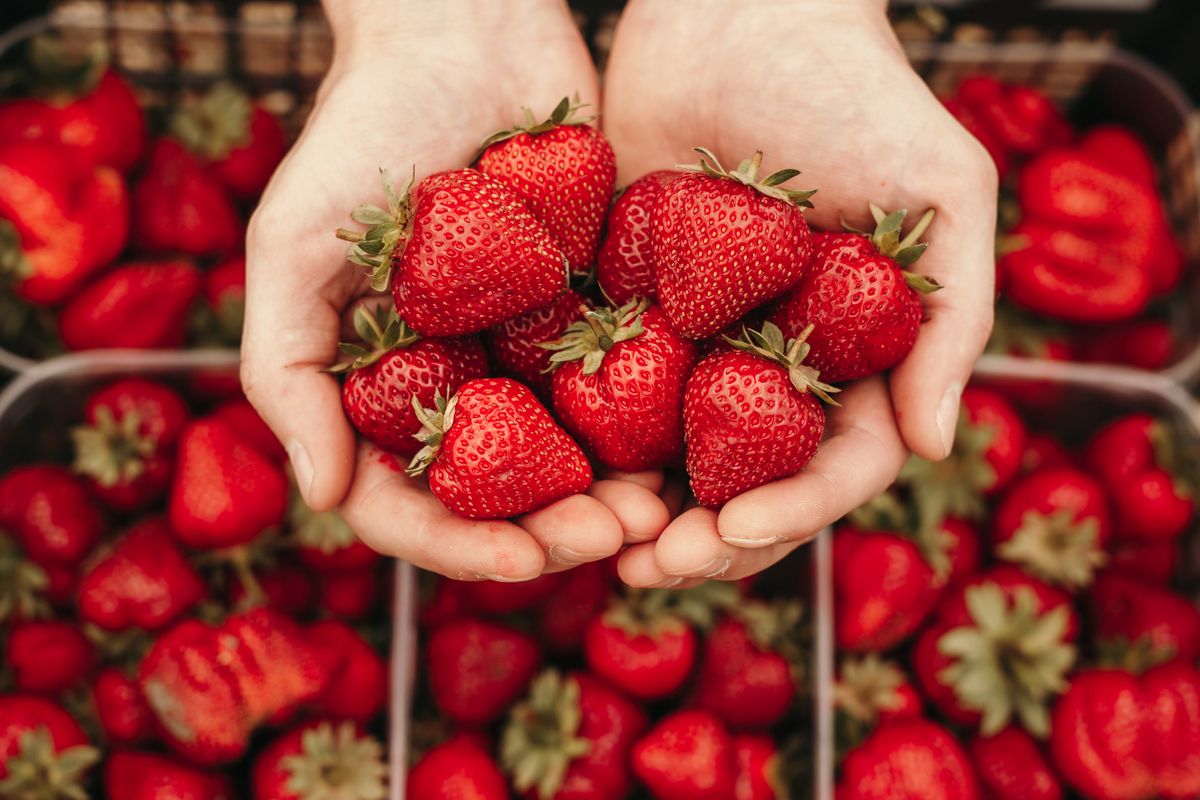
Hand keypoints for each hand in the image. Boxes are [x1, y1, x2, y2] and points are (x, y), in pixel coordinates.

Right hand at [241, 0, 668, 579]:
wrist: (466, 27)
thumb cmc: (363, 126)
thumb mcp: (295, 243)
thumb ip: (288, 369)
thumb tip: (319, 497)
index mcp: (382, 385)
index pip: (409, 500)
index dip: (461, 544)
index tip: (524, 560)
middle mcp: (455, 383)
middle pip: (502, 496)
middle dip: (555, 532)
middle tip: (616, 534)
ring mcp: (525, 352)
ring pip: (573, 457)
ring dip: (615, 495)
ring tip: (662, 509)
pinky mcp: (593, 311)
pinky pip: (628, 385)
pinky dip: (657, 427)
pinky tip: (691, 447)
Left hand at [602, 0, 997, 584]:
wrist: (738, 9)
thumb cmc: (856, 90)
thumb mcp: (941, 191)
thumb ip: (952, 317)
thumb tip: (933, 446)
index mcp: (855, 355)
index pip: (834, 462)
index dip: (793, 508)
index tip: (738, 531)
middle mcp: (776, 364)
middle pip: (748, 480)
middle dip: (707, 537)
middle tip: (651, 567)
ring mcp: (699, 343)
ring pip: (670, 455)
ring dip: (639, 511)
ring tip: (598, 545)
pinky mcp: (626, 310)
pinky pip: (602, 390)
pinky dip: (583, 440)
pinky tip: (551, 471)